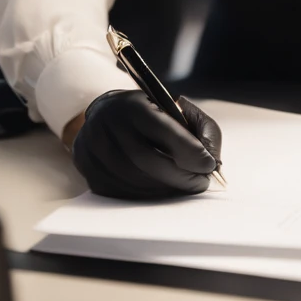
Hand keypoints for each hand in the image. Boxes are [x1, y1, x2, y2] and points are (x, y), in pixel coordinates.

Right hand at [70, 89, 221, 199]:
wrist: (105, 116)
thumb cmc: (148, 114)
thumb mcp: (175, 108)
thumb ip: (201, 128)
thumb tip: (212, 159)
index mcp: (132, 105)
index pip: (163, 130)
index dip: (190, 151)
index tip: (208, 164)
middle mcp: (107, 125)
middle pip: (147, 160)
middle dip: (181, 177)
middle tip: (200, 182)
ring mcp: (94, 149)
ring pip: (134, 180)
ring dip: (166, 189)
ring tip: (184, 186)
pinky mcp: (88, 170)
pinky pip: (121, 192)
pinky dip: (148, 195)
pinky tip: (162, 189)